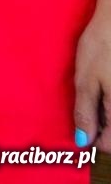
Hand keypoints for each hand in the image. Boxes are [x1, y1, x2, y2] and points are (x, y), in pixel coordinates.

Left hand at [73, 0, 110, 151]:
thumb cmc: (102, 46)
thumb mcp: (86, 79)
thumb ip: (85, 111)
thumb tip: (82, 141)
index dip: (93, 141)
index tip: (81, 132)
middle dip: (103, 130)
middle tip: (87, 115)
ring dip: (108, 116)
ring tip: (97, 101)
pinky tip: (106, 91)